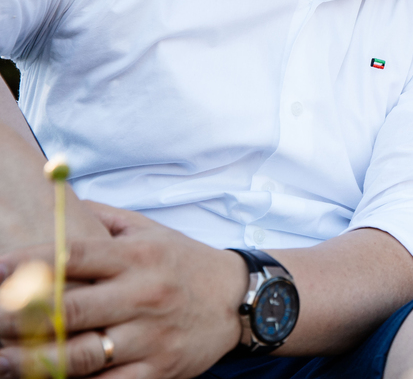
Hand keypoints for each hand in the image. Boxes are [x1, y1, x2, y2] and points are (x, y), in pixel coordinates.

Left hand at [0, 203, 245, 377]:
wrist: (241, 300)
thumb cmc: (185, 263)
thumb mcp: (152, 232)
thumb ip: (104, 219)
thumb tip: (56, 199)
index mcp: (137, 256)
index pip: (73, 256)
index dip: (27, 263)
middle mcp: (143, 294)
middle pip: (68, 310)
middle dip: (18, 319)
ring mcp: (150, 335)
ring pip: (80, 355)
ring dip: (33, 361)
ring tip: (0, 363)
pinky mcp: (159, 368)